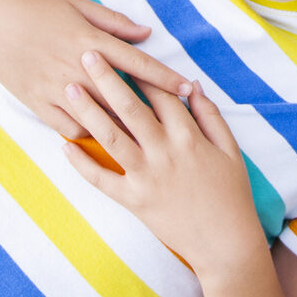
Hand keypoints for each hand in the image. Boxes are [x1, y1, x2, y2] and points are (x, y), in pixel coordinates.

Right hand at [0, 0, 191, 138]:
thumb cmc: (35, 7)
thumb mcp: (77, 5)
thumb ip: (113, 22)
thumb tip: (145, 33)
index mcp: (89, 41)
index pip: (136, 63)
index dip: (164, 77)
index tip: (187, 88)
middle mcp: (76, 69)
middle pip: (122, 97)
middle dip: (152, 110)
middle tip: (178, 123)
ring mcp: (55, 90)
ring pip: (98, 119)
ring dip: (123, 129)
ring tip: (149, 140)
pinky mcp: (37, 104)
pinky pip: (70, 128)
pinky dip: (89, 135)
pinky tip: (106, 140)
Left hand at [63, 51, 265, 272]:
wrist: (224, 244)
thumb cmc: (231, 194)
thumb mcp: (230, 149)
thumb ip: (210, 115)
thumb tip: (193, 85)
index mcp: (188, 136)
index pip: (160, 94)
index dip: (141, 71)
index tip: (122, 52)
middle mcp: (164, 152)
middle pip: (130, 107)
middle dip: (107, 78)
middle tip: (87, 55)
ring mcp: (146, 177)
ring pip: (111, 137)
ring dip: (88, 111)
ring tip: (69, 89)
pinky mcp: (133, 201)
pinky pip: (102, 180)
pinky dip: (81, 164)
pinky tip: (64, 146)